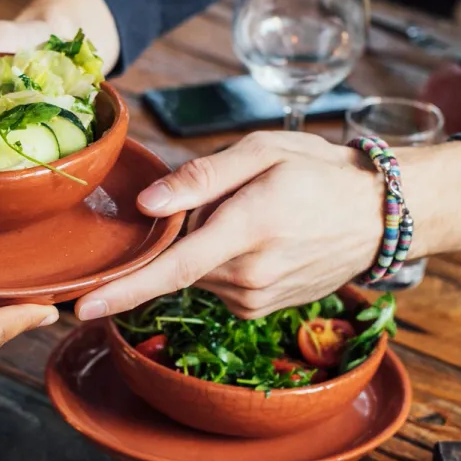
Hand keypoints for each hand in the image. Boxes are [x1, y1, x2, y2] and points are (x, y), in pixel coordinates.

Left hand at [75, 132, 384, 318]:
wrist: (379, 215)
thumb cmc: (319, 172)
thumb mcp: (262, 152)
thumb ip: (201, 176)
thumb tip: (147, 203)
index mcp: (248, 229)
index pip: (172, 268)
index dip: (122, 290)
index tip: (82, 306)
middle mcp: (250, 275)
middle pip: (180, 261)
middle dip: (183, 232)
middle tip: (230, 198)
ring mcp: (257, 299)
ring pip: (198, 273)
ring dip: (206, 245)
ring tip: (255, 215)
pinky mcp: (261, 309)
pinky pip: (218, 284)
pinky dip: (223, 261)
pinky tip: (261, 238)